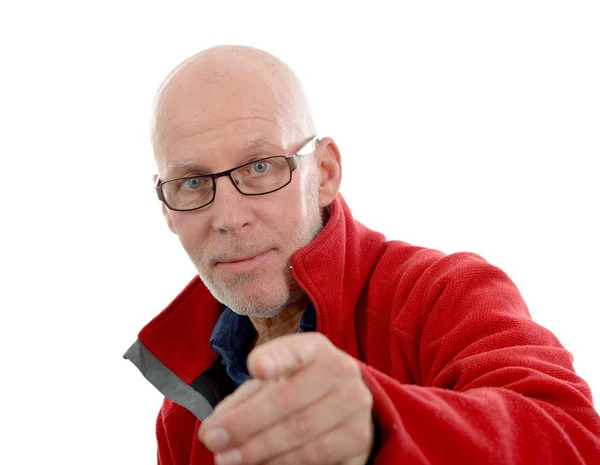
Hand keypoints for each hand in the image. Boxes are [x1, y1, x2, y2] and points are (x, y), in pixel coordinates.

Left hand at [198, 332, 374, 464]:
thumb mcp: (271, 383)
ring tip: (228, 460)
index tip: (255, 367)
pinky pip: (317, 460)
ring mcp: (355, 408)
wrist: (344, 406)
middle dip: (246, 423)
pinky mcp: (360, 441)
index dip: (277, 358)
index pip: (296, 350)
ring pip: (302, 435)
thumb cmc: (296, 389)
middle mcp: (341, 372)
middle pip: (290, 400)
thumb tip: (213, 430)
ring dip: (259, 451)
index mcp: (315, 349)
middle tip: (214, 440)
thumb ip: (242, 401)